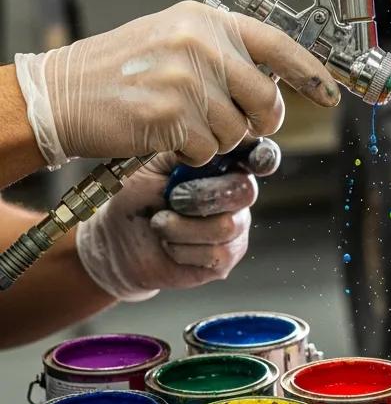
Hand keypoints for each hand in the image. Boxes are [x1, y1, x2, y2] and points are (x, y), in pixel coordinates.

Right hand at [14, 0, 339, 167]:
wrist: (63, 93)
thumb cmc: (119, 70)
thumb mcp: (174, 38)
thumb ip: (224, 52)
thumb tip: (275, 79)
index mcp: (205, 21)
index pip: (278, 45)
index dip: (311, 73)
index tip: (330, 93)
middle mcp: (199, 45)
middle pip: (267, 99)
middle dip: (260, 121)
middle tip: (238, 123)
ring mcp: (185, 80)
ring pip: (238, 130)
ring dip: (217, 138)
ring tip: (182, 120)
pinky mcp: (171, 116)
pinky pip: (209, 148)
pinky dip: (193, 151)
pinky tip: (166, 134)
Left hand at [75, 143, 275, 300]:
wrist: (115, 241)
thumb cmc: (133, 196)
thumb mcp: (150, 164)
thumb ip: (182, 150)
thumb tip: (205, 144)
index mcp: (222, 164)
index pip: (259, 155)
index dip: (263, 157)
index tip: (255, 162)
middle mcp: (236, 194)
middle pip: (244, 191)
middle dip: (202, 196)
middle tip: (172, 200)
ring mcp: (235, 227)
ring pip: (226, 226)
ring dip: (180, 227)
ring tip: (159, 224)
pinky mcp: (225, 259)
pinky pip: (215, 254)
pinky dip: (180, 250)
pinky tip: (168, 245)